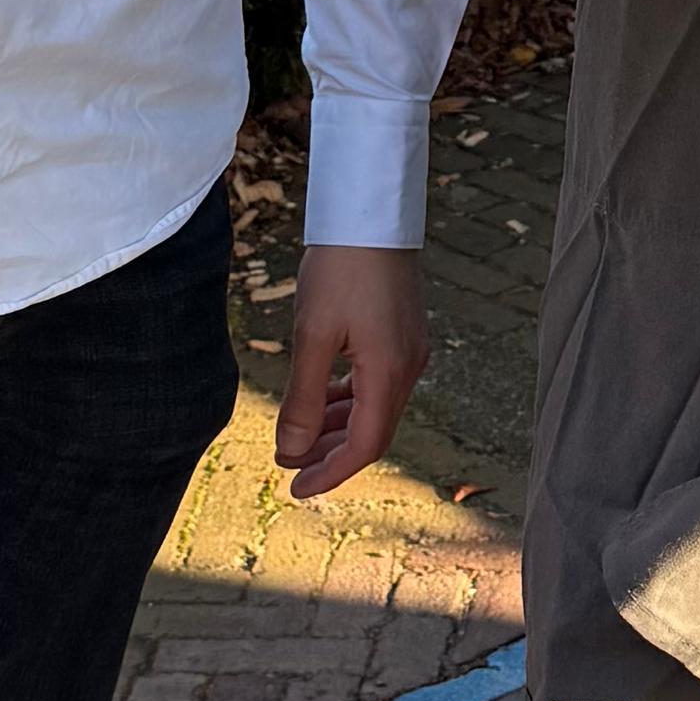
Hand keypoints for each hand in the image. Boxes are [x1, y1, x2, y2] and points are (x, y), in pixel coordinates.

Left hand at [276, 243, 430, 499]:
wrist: (371, 212)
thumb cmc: (341, 267)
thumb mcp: (313, 335)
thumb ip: (303, 398)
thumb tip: (292, 452)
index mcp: (390, 372)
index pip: (365, 446)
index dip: (330, 473)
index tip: (295, 488)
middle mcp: (408, 367)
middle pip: (373, 431)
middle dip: (331, 455)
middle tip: (291, 470)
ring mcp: (409, 349)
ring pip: (375, 407)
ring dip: (339, 428)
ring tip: (300, 440)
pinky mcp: (402, 333)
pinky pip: (377, 382)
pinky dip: (350, 399)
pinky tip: (324, 398)